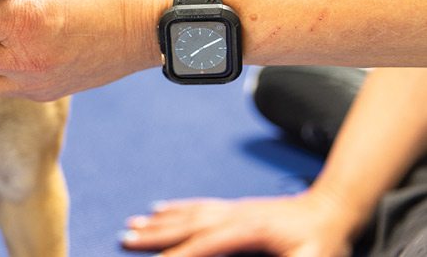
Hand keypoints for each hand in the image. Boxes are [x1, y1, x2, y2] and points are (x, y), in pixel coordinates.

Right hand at [120, 190, 357, 256]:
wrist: (332, 208)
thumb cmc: (325, 242)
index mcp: (249, 230)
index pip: (205, 245)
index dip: (178, 255)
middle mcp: (233, 216)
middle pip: (186, 226)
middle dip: (154, 235)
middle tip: (124, 239)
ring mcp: (232, 209)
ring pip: (187, 214)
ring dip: (158, 221)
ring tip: (132, 225)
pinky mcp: (235, 208)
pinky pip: (196, 206)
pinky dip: (174, 208)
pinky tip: (159, 208)